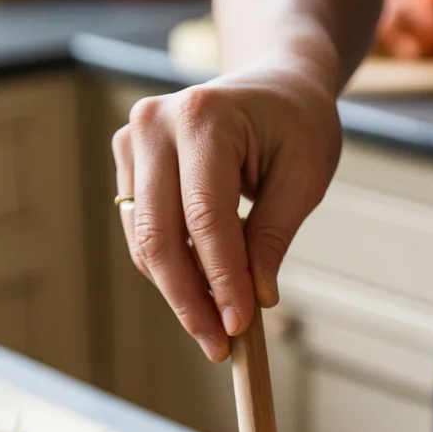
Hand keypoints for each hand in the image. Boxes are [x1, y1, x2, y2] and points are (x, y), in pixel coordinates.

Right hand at [111, 62, 341, 361]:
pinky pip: (143, 233)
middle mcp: (155, 125)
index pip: (205, 217)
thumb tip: (257, 299)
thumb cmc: (296, 124)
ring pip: (145, 242)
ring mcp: (133, 141)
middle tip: (219, 347)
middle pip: (160, 235)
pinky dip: (171, 271)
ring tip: (215, 329)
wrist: (274, 84)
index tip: (238, 327)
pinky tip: (202, 295)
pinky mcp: (128, 164)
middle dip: (190, 300)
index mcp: (204, 117)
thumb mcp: (304, 175)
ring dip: (179, 293)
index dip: (220, 279)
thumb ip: (274, 235)